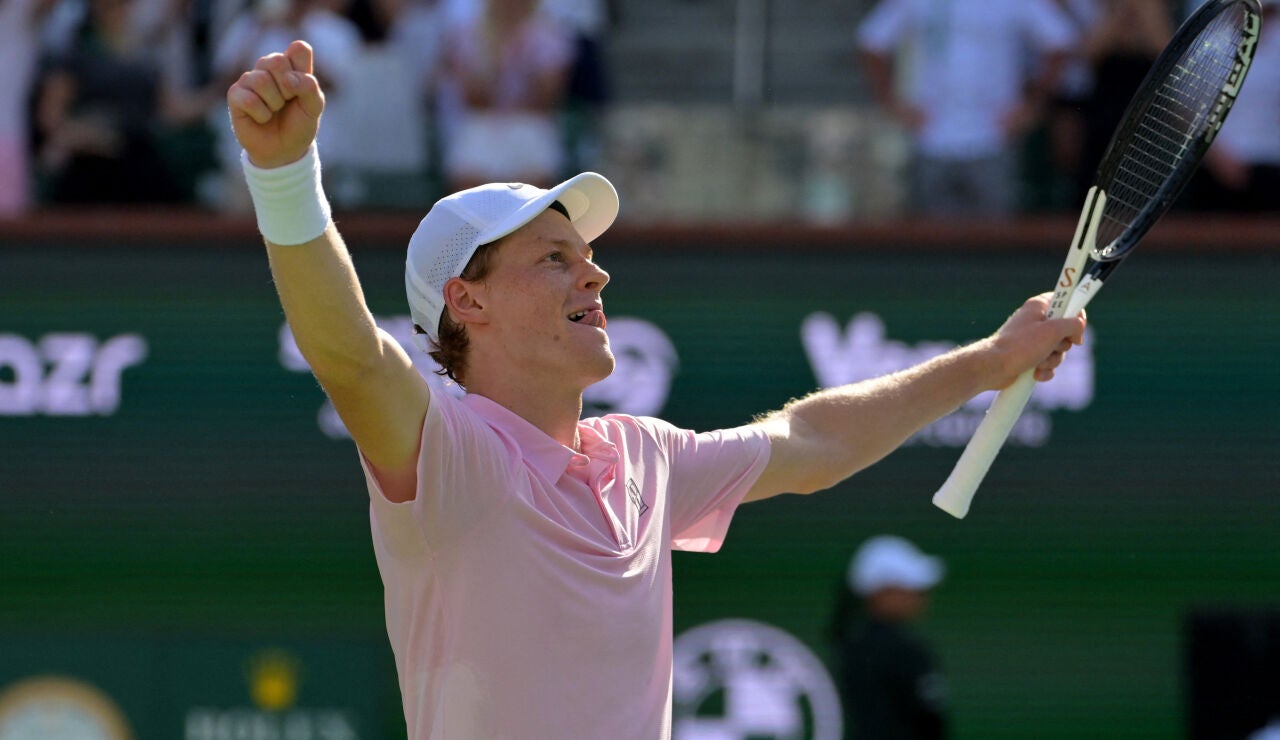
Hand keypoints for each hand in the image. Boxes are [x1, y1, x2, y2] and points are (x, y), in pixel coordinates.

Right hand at [226, 40, 324, 168]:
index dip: (303, 70)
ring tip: (274, 111)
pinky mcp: (235, 94)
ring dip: (274, 103)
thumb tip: (289, 79)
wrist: (284, 150)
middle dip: (288, 89)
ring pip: (261, 80)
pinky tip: (262, 118)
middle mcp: (268, 67)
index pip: (299, 49)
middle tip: (288, 102)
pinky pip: (249, 99)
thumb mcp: (314, 108)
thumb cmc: (299, 124)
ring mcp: (250, 79)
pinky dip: (262, 114)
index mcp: (291, 64)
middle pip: (277, 61)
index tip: (302, 89)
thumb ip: (310, 88)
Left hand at [990, 293, 1086, 386]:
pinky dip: (1045, 370)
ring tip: (1038, 362)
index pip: (1066, 301)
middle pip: (1066, 331)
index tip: (1077, 327)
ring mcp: (1032, 340)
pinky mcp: (1029, 356)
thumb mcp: (1053, 331)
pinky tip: (1035, 373)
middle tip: (1052, 346)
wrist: (994, 367)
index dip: (1076, 314)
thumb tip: (1079, 327)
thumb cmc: (1020, 346)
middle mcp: (1035, 321)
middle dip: (1062, 345)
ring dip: (1052, 360)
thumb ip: (1073, 324)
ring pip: (1058, 350)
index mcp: (1039, 306)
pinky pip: (1048, 363)